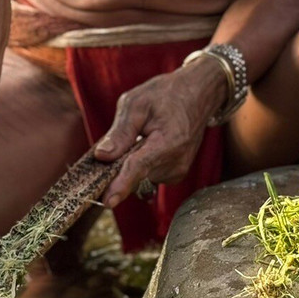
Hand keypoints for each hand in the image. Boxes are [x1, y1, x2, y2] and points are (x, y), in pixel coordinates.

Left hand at [93, 57, 225, 206]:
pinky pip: (148, 176)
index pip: (140, 167)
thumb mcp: (137, 103)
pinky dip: (142, 164)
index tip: (108, 202)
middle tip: (123, 137)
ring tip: (143, 134)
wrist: (197, 95)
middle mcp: (176, 163)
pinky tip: (149, 144)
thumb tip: (101, 156)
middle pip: (135, 174)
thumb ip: (120, 131)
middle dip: (120, 164)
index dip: (121, 185)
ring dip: (132, 162)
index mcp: (168, 142)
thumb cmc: (166, 95)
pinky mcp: (176, 175)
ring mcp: (178, 172)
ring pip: (140, 177)